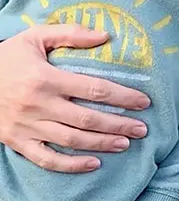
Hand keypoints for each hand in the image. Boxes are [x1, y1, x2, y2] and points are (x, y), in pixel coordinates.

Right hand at [0, 25, 149, 172]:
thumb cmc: (7, 57)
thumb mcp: (35, 37)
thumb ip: (70, 34)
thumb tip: (105, 36)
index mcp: (46, 78)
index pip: (94, 89)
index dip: (122, 97)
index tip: (143, 102)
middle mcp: (38, 104)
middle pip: (87, 119)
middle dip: (119, 125)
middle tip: (142, 129)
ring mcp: (26, 126)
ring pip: (71, 141)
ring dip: (101, 144)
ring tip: (125, 143)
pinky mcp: (17, 142)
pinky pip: (46, 159)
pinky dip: (70, 165)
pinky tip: (93, 164)